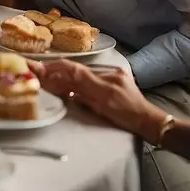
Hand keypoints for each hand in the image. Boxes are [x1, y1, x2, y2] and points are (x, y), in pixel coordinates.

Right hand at [38, 60, 165, 140]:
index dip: (56, 68)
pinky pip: (90, 80)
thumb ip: (83, 91)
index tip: (39, 70)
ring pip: (82, 76)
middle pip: (77, 71)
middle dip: (58, 73)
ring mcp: (112, 76)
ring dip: (66, 78)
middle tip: (40, 75)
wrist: (149, 122)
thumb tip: (62, 83)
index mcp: (106, 76)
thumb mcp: (103, 105)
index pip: (75, 69)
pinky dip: (78, 83)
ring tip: (50, 82)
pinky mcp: (114, 82)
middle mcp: (109, 72)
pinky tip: (70, 88)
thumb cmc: (128, 116)